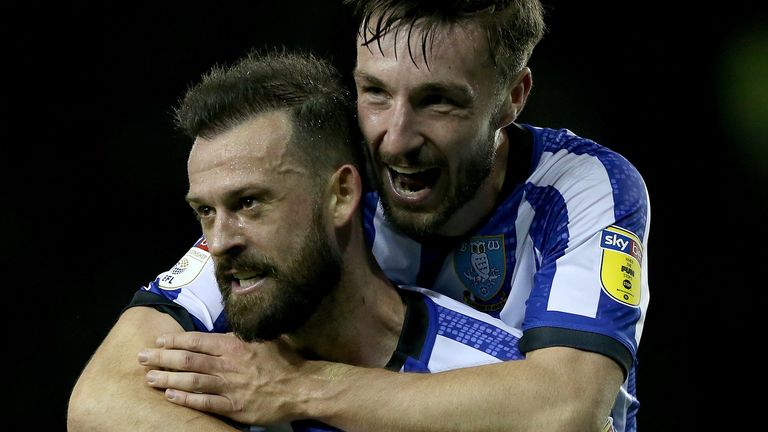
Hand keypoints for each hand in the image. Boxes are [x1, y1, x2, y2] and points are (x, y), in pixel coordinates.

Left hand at [138, 332, 305, 424]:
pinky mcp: (234, 407)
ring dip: (167, 379)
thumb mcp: (264, 339)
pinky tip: (171, 396)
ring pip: (192, 381)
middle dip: (162, 358)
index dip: (175, 341)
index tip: (159, 341)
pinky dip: (186, 399)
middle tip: (142, 357)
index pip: (197, 340)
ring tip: (149, 378)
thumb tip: (225, 329)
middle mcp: (228, 364)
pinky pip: (204, 403)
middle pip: (188, 360)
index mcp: (234, 345)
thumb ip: (242, 335)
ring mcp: (230, 387)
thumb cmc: (284, 361)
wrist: (301, 387)